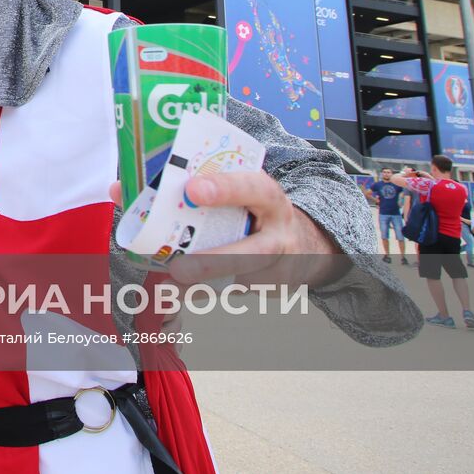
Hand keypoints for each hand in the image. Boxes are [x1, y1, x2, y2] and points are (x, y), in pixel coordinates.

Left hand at [164, 172, 344, 288]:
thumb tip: (172, 182)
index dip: (225, 188)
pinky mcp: (269, 289)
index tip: (192, 189)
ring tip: (169, 284)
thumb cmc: (261, 212)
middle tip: (178, 266)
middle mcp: (280, 236)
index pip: (254, 189)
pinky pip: (232, 292)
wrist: (303, 246)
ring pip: (241, 280)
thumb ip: (222, 186)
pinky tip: (176, 291)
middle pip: (253, 252)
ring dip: (201, 284)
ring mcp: (279, 267)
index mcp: (273, 201)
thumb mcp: (251, 192)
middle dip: (214, 261)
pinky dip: (201, 292)